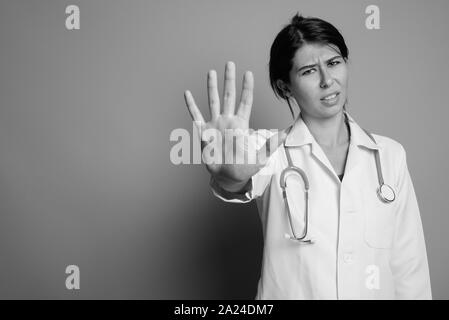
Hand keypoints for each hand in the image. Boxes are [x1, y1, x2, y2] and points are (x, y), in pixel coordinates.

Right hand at [184, 61, 286, 186]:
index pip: (245, 101)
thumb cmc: (244, 168)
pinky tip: (188, 93)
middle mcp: (228, 120)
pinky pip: (196, 116)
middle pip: (229, 95)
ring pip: (213, 101)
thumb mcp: (260, 156)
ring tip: (211, 72)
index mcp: (241, 124)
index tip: (248, 73)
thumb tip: (286, 133)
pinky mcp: (204, 133)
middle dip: (229, 79)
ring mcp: (215, 125)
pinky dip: (191, 105)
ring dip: (211, 86)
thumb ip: (271, 144)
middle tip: (229, 64)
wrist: (227, 177)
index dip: (246, 87)